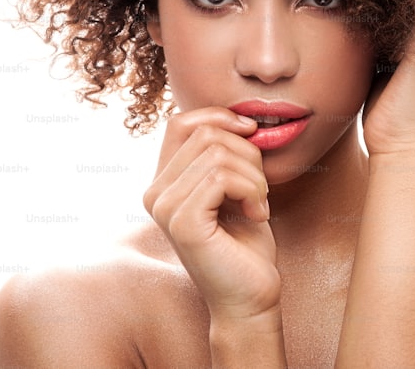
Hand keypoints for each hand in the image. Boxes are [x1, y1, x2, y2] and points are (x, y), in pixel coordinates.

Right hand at [142, 108, 279, 320]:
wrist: (250, 297)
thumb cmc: (246, 244)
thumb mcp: (235, 185)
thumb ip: (226, 152)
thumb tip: (242, 117)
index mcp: (163, 181)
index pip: (182, 121)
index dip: (220, 117)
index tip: (251, 134)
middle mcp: (155, 192)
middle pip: (205, 133)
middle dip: (247, 153)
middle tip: (259, 188)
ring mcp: (164, 208)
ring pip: (218, 153)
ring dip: (254, 176)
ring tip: (258, 204)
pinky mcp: (182, 222)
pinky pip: (222, 177)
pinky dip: (252, 191)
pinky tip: (257, 215)